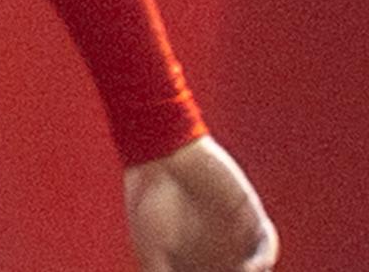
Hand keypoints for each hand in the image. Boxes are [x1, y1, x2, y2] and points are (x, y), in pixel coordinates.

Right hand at [125, 135, 276, 270]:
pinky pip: (267, 245)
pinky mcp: (251, 218)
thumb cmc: (147, 202)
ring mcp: (236, 238)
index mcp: (191, 263)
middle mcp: (217, 254)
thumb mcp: (148, 250)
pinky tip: (251, 267)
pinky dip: (265, 258)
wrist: (162, 154)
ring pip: (254, 269)